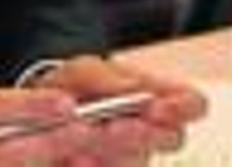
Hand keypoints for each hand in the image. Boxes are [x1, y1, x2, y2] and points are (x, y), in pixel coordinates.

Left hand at [24, 54, 207, 164]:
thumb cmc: (71, 94)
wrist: (39, 125)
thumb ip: (103, 78)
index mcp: (155, 98)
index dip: (185, 105)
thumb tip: (132, 87)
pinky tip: (75, 161)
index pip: (193, 103)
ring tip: (84, 137)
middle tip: (116, 126)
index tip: (158, 106)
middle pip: (172, 139)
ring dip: (113, 151)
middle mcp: (152, 134)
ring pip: (139, 161)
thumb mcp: (80, 74)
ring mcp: (132, 160)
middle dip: (144, 132)